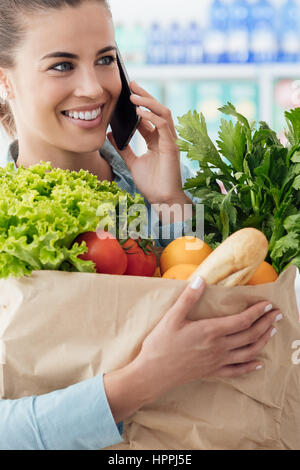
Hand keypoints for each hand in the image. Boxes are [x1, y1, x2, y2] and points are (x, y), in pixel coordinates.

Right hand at [103, 276, 281, 422]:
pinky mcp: (213, 373)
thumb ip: (188, 298)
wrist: (153, 374)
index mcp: (211, 331)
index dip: (257, 312)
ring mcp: (217, 362)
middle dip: (266, 324)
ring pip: (248, 352)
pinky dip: (251, 367)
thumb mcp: (172, 317)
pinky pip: (237, 371)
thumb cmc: (161, 344)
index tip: (268, 305)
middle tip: (277, 315)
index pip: (242, 320)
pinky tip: (259, 364)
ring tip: (271, 332)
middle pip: (250, 335)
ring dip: (262, 341)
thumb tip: (200, 279)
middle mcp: (219, 347)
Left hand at [107, 81, 185, 206]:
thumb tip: (110, 134)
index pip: (149, 116)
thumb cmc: (152, 184)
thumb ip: (123, 148)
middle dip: (145, 96)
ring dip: (149, 103)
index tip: (127, 93)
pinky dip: (152, 117)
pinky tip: (140, 113)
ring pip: (163, 113)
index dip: (139, 104)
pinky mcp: (172, 147)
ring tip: (134, 96)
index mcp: (157, 141)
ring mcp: (170, 141)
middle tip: (131, 84)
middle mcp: (165, 138)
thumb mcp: (132, 162)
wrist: (162, 200)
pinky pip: (163, 126)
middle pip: (157, 110)